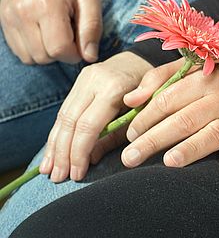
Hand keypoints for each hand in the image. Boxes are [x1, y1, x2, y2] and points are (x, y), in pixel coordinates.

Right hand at [0, 0, 101, 64]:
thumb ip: (92, 27)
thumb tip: (90, 57)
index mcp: (47, 4)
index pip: (59, 49)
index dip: (74, 54)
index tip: (81, 44)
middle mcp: (23, 12)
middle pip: (43, 56)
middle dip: (61, 53)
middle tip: (70, 34)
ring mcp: (9, 16)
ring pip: (29, 57)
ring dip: (46, 52)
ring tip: (56, 32)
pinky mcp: (3, 18)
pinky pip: (18, 49)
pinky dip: (33, 48)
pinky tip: (43, 31)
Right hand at [39, 51, 152, 181]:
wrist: (145, 60)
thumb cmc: (149, 91)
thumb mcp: (142, 114)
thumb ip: (117, 135)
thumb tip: (91, 159)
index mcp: (113, 88)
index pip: (89, 125)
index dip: (80, 152)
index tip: (77, 175)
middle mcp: (95, 80)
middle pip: (70, 121)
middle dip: (63, 152)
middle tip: (58, 177)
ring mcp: (85, 78)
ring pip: (63, 115)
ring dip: (54, 146)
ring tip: (49, 170)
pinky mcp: (80, 80)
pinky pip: (64, 109)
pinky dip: (57, 133)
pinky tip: (51, 152)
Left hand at [120, 60, 218, 171]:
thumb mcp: (192, 68)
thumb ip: (159, 80)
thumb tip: (130, 101)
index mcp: (202, 78)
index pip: (167, 100)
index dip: (145, 118)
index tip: (130, 136)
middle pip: (183, 120)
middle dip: (154, 139)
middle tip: (130, 158)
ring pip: (213, 133)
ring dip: (192, 148)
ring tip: (169, 162)